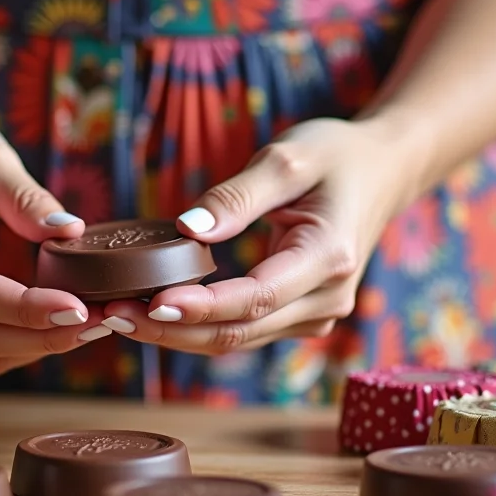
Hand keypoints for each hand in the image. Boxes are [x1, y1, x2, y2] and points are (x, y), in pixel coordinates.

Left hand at [101, 118, 415, 354]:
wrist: (384, 170)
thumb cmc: (336, 156)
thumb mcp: (288, 157)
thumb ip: (238, 195)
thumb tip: (186, 230)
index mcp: (328, 257)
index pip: (255, 297)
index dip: (201, 306)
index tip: (149, 303)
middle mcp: (327, 299)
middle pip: (239, 331)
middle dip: (171, 328)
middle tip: (110, 315)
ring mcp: (316, 315)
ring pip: (236, 340)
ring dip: (176, 333)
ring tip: (116, 318)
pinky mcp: (300, 317)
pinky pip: (242, 331)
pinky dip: (196, 326)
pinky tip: (151, 314)